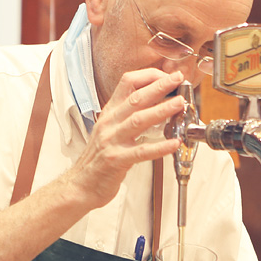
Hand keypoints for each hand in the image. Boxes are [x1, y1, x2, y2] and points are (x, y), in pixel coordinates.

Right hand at [62, 68, 185, 210]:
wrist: (81, 184)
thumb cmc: (99, 158)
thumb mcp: (110, 129)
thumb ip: (128, 116)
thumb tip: (156, 103)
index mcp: (110, 112)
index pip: (127, 83)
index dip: (149, 76)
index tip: (168, 76)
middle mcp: (109, 123)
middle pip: (135, 98)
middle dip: (159, 86)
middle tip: (178, 79)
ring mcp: (111, 141)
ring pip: (138, 120)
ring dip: (161, 110)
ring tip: (179, 104)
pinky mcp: (116, 160)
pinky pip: (140, 152)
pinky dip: (159, 147)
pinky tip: (173, 143)